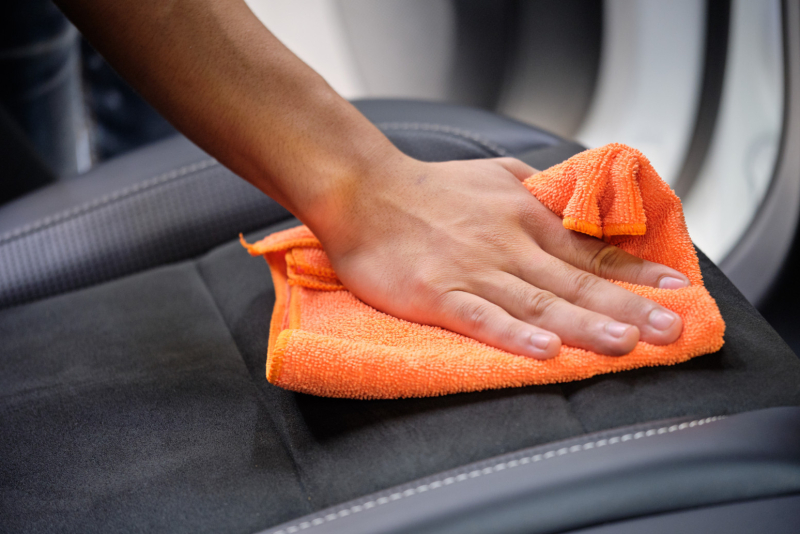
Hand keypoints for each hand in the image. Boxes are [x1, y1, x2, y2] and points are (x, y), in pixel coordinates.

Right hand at [312, 155, 687, 358]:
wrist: (364, 191)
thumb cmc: (428, 187)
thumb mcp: (494, 173)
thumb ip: (538, 190)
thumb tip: (574, 204)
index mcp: (523, 216)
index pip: (590, 248)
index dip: (635, 271)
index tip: (676, 288)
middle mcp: (508, 245)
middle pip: (575, 281)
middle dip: (628, 307)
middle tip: (670, 329)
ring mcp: (473, 271)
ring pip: (538, 302)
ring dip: (584, 324)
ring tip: (625, 345)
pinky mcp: (437, 294)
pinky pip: (482, 318)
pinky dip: (514, 336)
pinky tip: (545, 352)